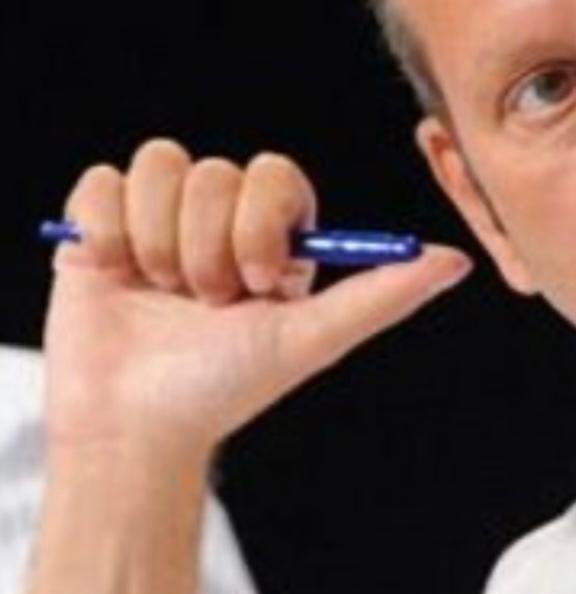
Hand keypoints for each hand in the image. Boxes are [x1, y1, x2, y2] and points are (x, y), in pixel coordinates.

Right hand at [44, 139, 471, 460]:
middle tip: (205, 302)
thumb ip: (383, 295)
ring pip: (160, 165)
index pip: (274, 174)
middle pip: (214, 172)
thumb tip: (458, 262)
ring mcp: (158, 217)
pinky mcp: (99, 224)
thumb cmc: (226, 387)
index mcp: (272, 234)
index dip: (259, 222)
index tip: (255, 282)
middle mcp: (218, 218)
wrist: (133, 428)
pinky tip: (115, 276)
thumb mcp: (311, 339)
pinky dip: (107, 232)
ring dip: (157, 242)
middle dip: (206, 247)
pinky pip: (104, 181)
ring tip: (159, 294)